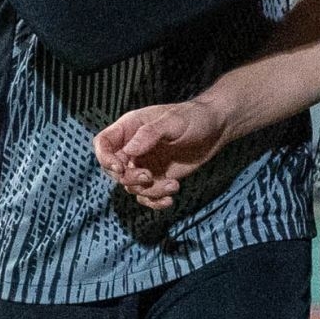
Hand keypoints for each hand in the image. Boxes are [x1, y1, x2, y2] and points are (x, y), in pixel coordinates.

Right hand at [94, 100, 229, 209]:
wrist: (216, 128)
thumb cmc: (193, 117)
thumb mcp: (172, 121)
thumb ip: (149, 134)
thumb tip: (130, 151)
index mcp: (130, 128)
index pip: (103, 143)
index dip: (104, 158)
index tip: (119, 168)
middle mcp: (132, 148)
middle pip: (114, 171)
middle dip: (130, 179)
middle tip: (149, 177)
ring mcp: (144, 164)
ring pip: (132, 187)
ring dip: (149, 192)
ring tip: (173, 185)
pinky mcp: (158, 178)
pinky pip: (147, 196)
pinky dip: (155, 201)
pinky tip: (169, 200)